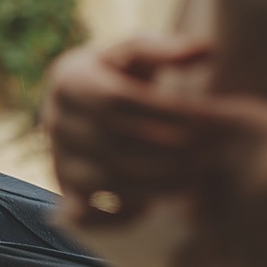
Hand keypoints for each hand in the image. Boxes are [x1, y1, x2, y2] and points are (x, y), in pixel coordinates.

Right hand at [44, 35, 210, 224]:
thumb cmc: (124, 74)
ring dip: (155, 185)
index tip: (209, 119)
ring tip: (199, 181)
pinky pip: (89, 213)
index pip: (117, 99)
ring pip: (103, 178)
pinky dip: (121, 217)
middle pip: (112, 142)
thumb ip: (170, 50)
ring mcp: (56, 157)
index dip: (165, 112)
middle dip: (168, 151)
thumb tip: (207, 50)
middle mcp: (53, 119)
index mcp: (69, 78)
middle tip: (213, 155)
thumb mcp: (140, 54)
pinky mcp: (65, 190)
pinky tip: (159, 208)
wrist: (91, 105)